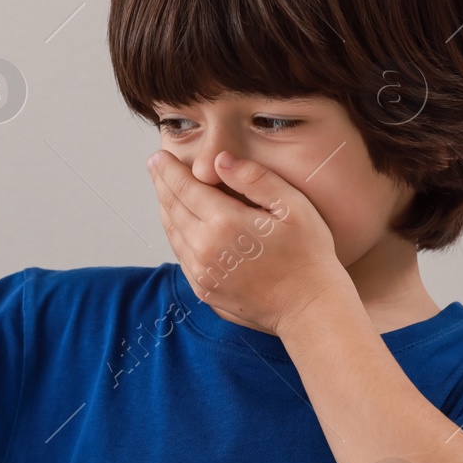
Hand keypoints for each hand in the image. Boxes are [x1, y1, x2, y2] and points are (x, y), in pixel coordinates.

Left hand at [147, 148, 348, 335]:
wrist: (308, 307)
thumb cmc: (308, 253)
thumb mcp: (293, 206)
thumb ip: (255, 179)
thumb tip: (220, 160)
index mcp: (225, 223)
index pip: (185, 188)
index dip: (169, 169)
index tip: (158, 155)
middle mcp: (205, 248)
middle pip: (172, 208)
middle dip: (161, 183)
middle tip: (154, 165)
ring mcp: (201, 272)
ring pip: (172, 231)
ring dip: (165, 207)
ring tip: (163, 189)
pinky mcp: (203, 288)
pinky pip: (180, 254)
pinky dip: (174, 233)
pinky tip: (178, 223)